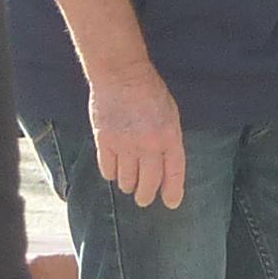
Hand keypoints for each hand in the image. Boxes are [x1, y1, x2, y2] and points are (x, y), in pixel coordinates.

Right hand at [88, 63, 185, 209]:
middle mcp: (148, 144)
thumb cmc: (150, 92)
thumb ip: (168, 140)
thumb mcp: (170, 116)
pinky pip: (107, 167)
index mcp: (170, 137)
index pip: (173, 173)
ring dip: (128, 185)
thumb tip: (163, 164)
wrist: (121, 75)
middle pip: (148, 181)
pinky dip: (110, 173)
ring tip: (128, 185)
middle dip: (146, 194)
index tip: (170, 203)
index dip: (173, 192)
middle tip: (143, 199)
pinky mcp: (104, 140)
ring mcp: (125, 144)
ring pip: (126, 178)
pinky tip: (113, 172)